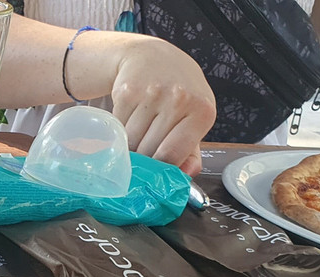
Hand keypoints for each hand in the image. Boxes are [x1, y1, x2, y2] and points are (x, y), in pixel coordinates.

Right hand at [109, 37, 215, 175]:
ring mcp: (152, 94)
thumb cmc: (178, 92)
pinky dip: (118, 132)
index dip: (158, 169)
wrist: (152, 57)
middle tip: (142, 154)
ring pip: (131, 142)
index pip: (172, 156)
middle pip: (149, 151)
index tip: (153, 171)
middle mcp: (179, 100)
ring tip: (134, 137)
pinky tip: (126, 121)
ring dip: (128, 147)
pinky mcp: (127, 92)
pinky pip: (117, 128)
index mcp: (201, 111)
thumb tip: (184, 176)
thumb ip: (191, 152)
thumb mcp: (193, 118)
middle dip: (143, 159)